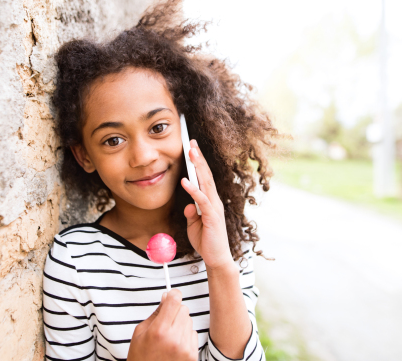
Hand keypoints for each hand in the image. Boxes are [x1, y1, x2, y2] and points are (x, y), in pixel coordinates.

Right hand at [127, 289, 197, 360]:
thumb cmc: (141, 357)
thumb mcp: (140, 332)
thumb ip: (156, 313)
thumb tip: (166, 297)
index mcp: (159, 331)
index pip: (174, 301)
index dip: (173, 294)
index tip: (172, 295)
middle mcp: (174, 339)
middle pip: (184, 309)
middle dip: (175, 312)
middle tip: (166, 321)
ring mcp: (185, 348)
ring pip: (189, 321)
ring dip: (181, 325)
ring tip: (169, 337)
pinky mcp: (192, 356)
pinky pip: (194, 334)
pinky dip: (186, 337)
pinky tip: (175, 346)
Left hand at [181, 140, 231, 269]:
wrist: (216, 259)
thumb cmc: (206, 241)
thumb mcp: (194, 225)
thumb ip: (191, 213)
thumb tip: (188, 205)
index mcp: (210, 201)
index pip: (204, 177)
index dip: (198, 162)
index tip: (192, 148)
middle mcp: (214, 201)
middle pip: (206, 174)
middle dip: (198, 158)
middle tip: (191, 142)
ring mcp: (214, 208)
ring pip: (206, 182)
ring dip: (198, 166)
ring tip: (191, 153)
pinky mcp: (212, 217)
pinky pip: (202, 200)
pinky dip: (193, 190)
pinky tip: (185, 181)